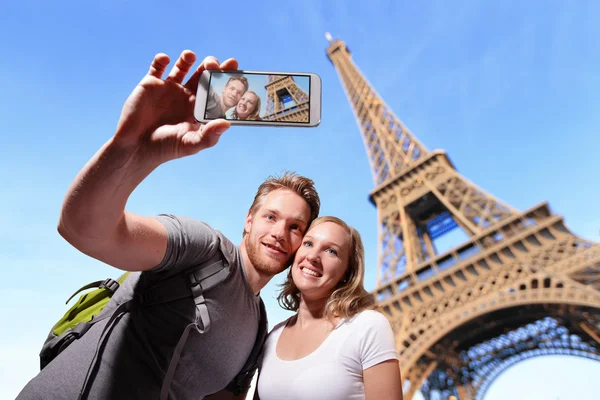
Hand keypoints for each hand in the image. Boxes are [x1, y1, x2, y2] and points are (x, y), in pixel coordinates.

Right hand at [114, 51, 237, 164]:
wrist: (136, 147)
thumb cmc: (166, 148)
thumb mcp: (190, 144)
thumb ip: (209, 135)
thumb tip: (227, 124)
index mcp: (199, 108)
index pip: (216, 90)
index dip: (224, 78)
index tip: (233, 67)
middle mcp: (186, 96)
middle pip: (202, 74)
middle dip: (209, 66)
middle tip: (212, 62)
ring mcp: (169, 89)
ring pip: (182, 67)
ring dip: (187, 58)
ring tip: (190, 55)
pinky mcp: (150, 84)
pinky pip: (157, 66)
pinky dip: (161, 59)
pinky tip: (165, 59)